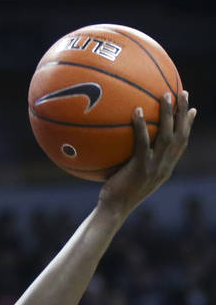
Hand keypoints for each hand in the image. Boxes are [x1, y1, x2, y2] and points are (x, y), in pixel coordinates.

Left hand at [98, 90, 195, 215]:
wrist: (113, 211)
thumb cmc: (116, 194)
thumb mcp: (130, 176)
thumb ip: (135, 161)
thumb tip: (123, 144)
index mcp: (165, 169)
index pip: (182, 144)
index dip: (188, 126)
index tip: (192, 109)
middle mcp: (165, 167)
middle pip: (181, 135)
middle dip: (184, 112)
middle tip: (183, 92)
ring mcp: (154, 168)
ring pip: (168, 136)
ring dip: (169, 113)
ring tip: (166, 94)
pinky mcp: (141, 168)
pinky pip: (143, 143)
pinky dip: (141, 126)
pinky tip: (137, 111)